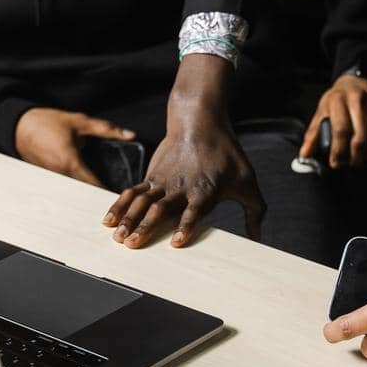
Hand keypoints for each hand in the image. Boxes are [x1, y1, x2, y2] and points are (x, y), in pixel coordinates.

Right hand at [14, 107, 135, 187]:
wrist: (19, 125)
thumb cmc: (49, 122)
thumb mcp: (81, 121)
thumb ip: (107, 129)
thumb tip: (131, 135)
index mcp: (71, 162)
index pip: (93, 185)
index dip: (107, 192)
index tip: (122, 198)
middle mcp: (60, 175)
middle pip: (83, 193)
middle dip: (98, 196)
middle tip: (116, 200)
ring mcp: (51, 179)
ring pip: (73, 191)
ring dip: (85, 194)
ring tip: (101, 197)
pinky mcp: (45, 178)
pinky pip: (63, 187)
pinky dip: (73, 189)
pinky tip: (83, 188)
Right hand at [102, 54, 264, 248]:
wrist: (201, 122)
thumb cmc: (227, 155)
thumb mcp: (248, 181)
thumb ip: (254, 211)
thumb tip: (258, 238)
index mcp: (205, 191)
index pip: (194, 212)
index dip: (186, 226)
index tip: (176, 242)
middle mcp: (181, 188)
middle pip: (161, 209)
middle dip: (146, 227)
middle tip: (133, 244)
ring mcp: (163, 182)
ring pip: (142, 202)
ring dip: (129, 220)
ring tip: (117, 237)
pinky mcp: (152, 177)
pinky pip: (133, 193)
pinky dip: (120, 206)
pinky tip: (108, 220)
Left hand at [299, 73, 366, 168]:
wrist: (358, 80)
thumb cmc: (339, 100)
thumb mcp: (323, 112)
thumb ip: (314, 134)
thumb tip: (305, 154)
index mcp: (338, 99)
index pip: (340, 131)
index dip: (338, 152)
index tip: (336, 163)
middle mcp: (358, 97)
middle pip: (360, 138)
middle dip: (355, 158)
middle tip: (351, 165)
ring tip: (363, 161)